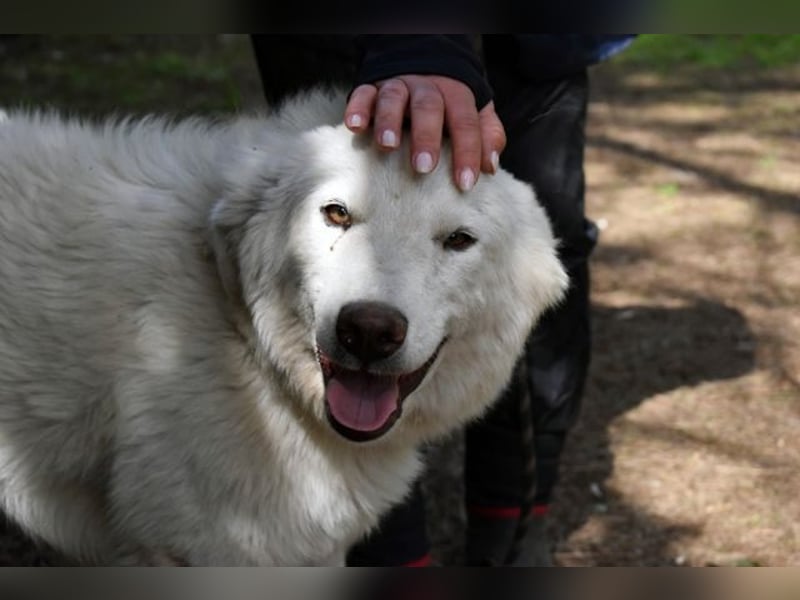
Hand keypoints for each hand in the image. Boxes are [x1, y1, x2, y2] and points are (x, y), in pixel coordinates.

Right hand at [345, 75, 505, 191]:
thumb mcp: (475, 111)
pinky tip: (355, 127)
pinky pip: (363, 93)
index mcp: (455, 93)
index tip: (466, 183)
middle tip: (423, 168)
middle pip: (429, 107)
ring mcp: (398, 85)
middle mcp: (426, 87)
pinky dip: (358, 108)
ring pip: (393, 98)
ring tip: (387, 146)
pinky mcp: (372, 87)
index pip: (465, 121)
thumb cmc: (449, 102)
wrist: (422, 63)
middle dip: (426, 137)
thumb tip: (491, 166)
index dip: (468, 151)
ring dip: (389, 121)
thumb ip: (487, 135)